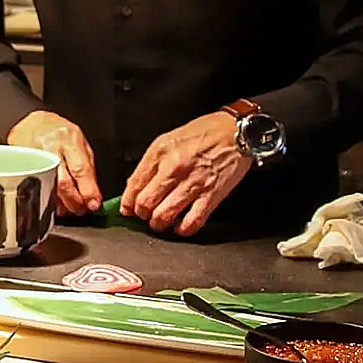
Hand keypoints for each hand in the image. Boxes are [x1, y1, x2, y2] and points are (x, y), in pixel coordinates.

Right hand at [9, 111, 101, 216]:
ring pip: (47, 188)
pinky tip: (53, 202)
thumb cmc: (59, 132)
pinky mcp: (21, 165)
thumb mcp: (80, 142)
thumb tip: (93, 193)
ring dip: (61, 204)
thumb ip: (87, 166)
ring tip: (69, 208)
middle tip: (81, 209)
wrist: (33, 123)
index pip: (80, 169)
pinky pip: (34, 187)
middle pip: (62, 182)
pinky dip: (46, 198)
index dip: (88, 190)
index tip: (93, 203)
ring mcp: (33, 157)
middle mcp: (49, 148)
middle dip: (74, 201)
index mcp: (68, 139)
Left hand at [121, 112, 251, 236]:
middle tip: (144, 215)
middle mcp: (174, 169)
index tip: (127, 209)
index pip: (134, 185)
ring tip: (159, 222)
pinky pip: (192, 221)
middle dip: (141, 214)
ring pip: (164, 215)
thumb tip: (135, 187)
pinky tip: (180, 227)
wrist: (235, 133)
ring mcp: (193, 184)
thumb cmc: (203, 134)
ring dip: (158, 224)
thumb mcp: (167, 141)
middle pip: (146, 203)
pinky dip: (182, 229)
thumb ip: (150, 164)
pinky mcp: (211, 196)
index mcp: (160, 154)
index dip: (127, 202)